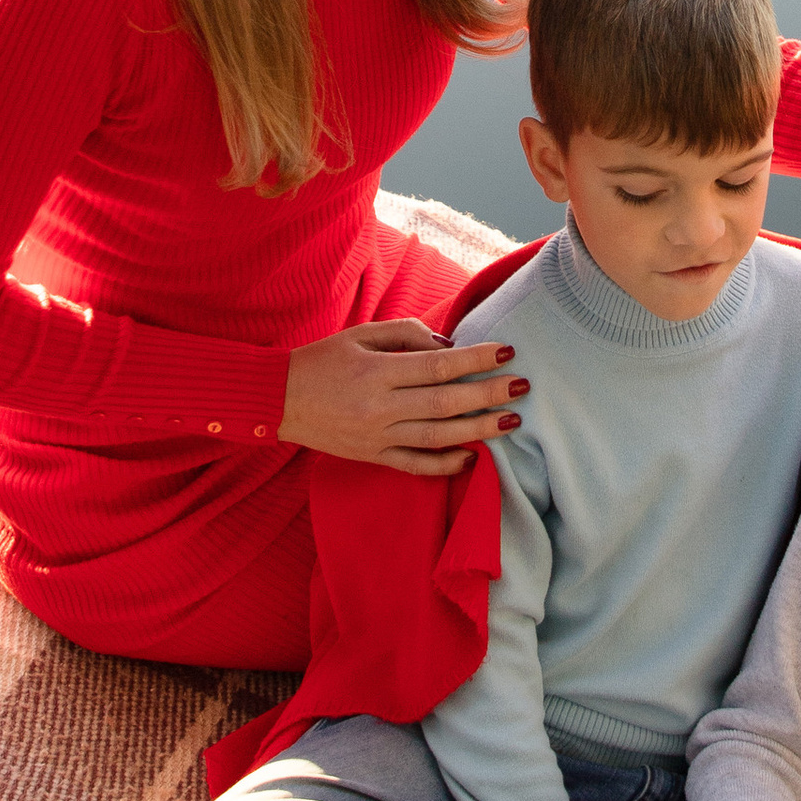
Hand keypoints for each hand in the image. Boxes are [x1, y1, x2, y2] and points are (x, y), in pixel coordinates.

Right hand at [279, 321, 527, 477]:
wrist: (277, 400)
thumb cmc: (322, 360)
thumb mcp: (360, 334)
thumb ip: (406, 334)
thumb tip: (449, 347)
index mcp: (376, 371)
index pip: (437, 366)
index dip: (475, 359)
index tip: (507, 351)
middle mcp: (379, 407)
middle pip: (445, 403)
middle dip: (488, 394)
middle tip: (522, 386)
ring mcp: (377, 437)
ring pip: (437, 437)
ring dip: (478, 430)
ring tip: (511, 421)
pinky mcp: (373, 458)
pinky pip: (415, 466)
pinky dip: (444, 465)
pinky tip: (472, 458)